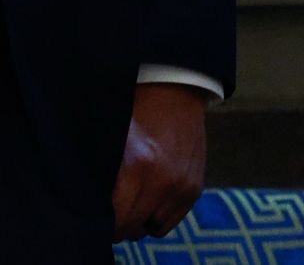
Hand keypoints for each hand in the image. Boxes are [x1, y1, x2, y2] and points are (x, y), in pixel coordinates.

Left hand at [111, 83, 207, 241]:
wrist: (175, 92)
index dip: (102, 220)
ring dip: (141, 219)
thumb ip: (104, 175)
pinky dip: (159, 215)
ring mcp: (182, 186)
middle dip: (119, 222)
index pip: (114, 218)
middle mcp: (163, 180)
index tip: (97, 212)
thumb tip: (92, 206)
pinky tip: (151, 198)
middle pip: (132, 227)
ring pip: (152, 228)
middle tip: (112, 209)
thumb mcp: (112, 140)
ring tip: (133, 200)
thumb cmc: (135, 112)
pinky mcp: (195, 187)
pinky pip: (172, 220)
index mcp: (137, 166)